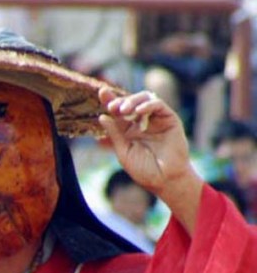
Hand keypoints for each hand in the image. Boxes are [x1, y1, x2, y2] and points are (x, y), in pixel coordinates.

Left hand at [98, 88, 203, 233]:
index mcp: (128, 130)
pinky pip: (159, 105)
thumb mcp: (124, 151)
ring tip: (123, 110)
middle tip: (113, 107)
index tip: (102, 92)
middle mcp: (142, 122)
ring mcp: (156, 120)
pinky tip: (139, 111)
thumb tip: (102, 116)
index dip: (110, 100)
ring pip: (145, 99)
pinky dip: (148, 105)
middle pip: (130, 102)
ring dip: (133, 101)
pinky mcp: (170, 119)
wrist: (164, 180)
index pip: (117, 111)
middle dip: (120, 101)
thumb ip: (115, 134)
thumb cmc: (144, 170)